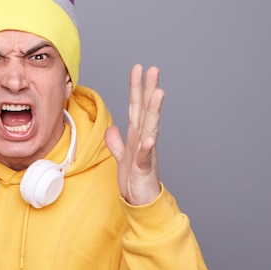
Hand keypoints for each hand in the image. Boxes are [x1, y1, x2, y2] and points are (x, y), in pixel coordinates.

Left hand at [105, 64, 163, 205]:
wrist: (141, 201)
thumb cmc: (134, 178)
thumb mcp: (121, 156)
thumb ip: (116, 141)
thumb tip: (112, 127)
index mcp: (136, 135)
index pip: (136, 106)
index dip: (136, 88)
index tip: (138, 69)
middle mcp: (143, 139)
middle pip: (145, 110)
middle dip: (148, 89)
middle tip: (153, 69)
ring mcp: (146, 152)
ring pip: (150, 127)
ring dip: (154, 111)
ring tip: (158, 93)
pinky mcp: (144, 168)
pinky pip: (145, 156)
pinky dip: (148, 147)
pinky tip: (150, 138)